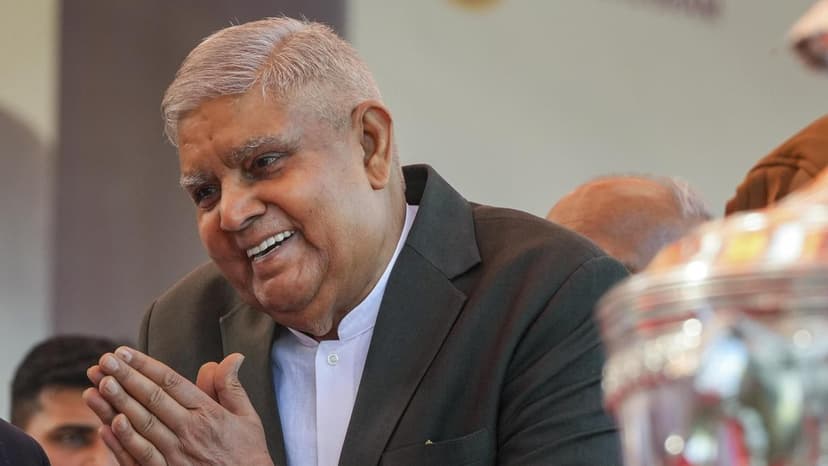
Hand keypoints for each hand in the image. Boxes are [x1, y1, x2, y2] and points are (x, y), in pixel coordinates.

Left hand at [83, 347, 272, 465]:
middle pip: (152, 399)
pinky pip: (140, 457)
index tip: (124, 352)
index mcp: (207, 413)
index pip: (171, 382)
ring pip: (142, 425)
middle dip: (126, 377)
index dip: (146, 365)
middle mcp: (189, 431)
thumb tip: (232, 357)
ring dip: (118, 404)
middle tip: (104, 360)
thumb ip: (231, 386)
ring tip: (99, 385)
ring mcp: (176, 455)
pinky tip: (107, 426)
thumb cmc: (247, 453)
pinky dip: (123, 442)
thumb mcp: (247, 417)